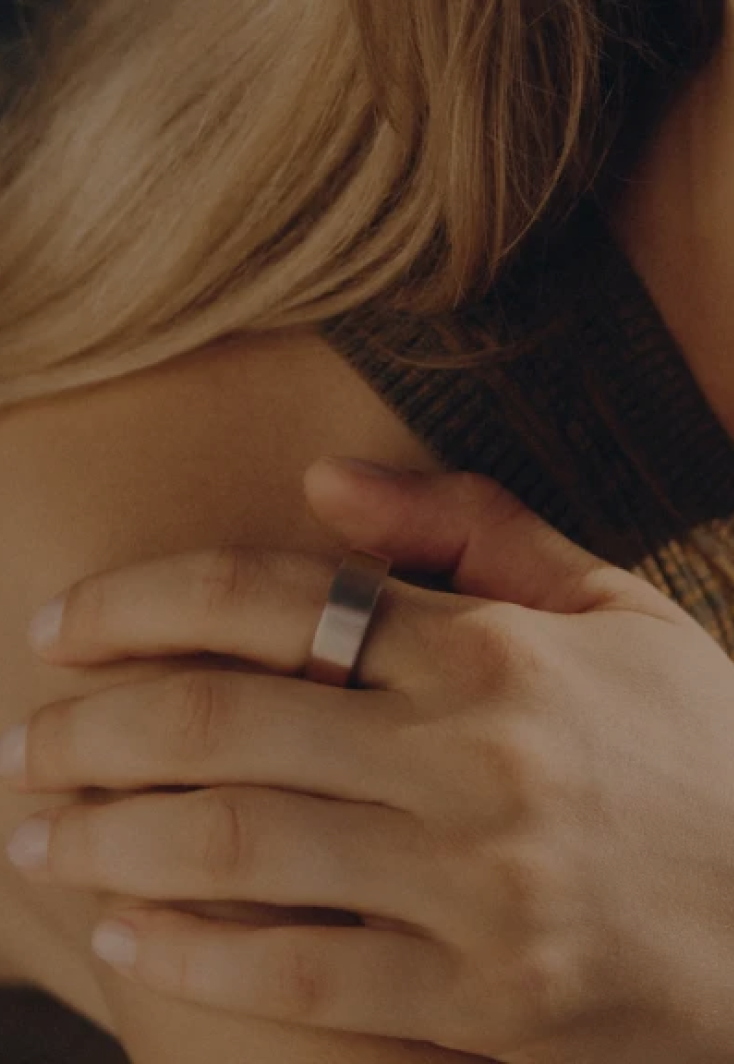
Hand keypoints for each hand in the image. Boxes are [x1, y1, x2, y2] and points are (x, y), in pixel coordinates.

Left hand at [4, 458, 733, 1062]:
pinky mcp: (482, 1006)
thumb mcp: (610, 610)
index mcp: (494, 649)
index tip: (59, 627)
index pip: (274, 594)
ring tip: (36, 832)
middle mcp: (475, 758)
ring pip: (236, 847)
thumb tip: (323, 481)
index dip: (141, 602)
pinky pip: (298, 977)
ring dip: (108, 837)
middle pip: (225, 718)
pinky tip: (122, 931)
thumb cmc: (690, 747)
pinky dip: (190, 955)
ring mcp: (477, 889)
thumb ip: (470, 525)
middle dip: (92, 727)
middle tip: (20, 741)